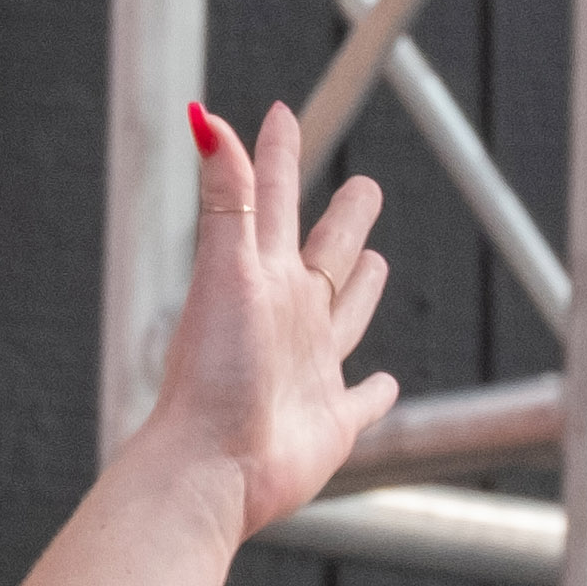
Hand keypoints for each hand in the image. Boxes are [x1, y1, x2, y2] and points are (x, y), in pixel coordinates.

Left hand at [139, 98, 400, 546]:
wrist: (208, 470)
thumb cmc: (211, 375)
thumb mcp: (225, 272)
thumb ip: (225, 198)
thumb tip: (202, 117)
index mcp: (262, 279)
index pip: (271, 201)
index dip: (277, 156)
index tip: (280, 115)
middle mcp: (286, 320)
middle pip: (324, 255)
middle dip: (343, 221)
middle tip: (364, 187)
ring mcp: (308, 372)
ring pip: (345, 319)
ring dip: (360, 293)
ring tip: (372, 264)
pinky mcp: (329, 424)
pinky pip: (362, 403)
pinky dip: (375, 394)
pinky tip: (384, 385)